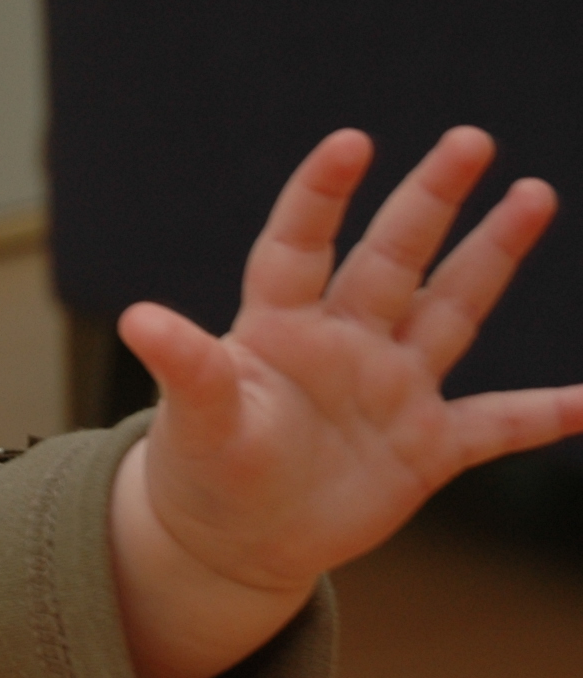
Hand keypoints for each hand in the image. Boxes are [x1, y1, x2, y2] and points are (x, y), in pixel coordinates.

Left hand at [107, 127, 582, 677]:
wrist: (234, 538)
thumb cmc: (203, 467)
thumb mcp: (193, 420)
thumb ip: (185, 367)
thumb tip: (135, 318)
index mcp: (278, 327)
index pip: (298, 244)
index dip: (321, 195)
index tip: (352, 142)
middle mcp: (343, 342)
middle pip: (393, 258)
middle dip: (431, 199)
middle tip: (470, 139)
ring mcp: (392, 389)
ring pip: (451, 310)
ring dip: (492, 257)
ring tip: (532, 195)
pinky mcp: (426, 447)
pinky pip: (498, 424)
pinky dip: (545, 413)